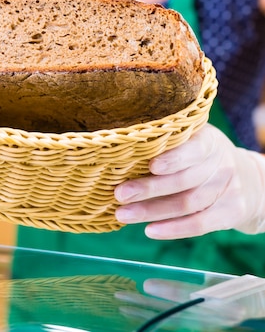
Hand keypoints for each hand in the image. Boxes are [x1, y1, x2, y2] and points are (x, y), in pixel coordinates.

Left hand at [114, 123, 264, 237]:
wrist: (251, 181)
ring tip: (123, 215)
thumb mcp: (195, 140)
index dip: (173, 159)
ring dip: (152, 211)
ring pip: (187, 204)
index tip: (150, 165)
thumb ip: (170, 143)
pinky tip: (149, 230)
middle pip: (184, 180)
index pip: (193, 149)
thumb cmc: (205, 158)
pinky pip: (199, 224)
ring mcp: (229, 189)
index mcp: (209, 140)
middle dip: (149, 189)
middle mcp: (222, 163)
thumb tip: (122, 150)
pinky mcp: (232, 212)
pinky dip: (173, 229)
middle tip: (120, 194)